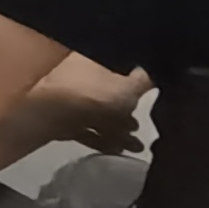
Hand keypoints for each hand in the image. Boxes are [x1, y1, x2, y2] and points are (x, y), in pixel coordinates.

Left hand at [21, 59, 148, 156]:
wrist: (52, 116)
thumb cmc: (94, 94)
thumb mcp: (129, 87)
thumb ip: (145, 80)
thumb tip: (156, 71)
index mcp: (90, 57)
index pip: (117, 67)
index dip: (133, 83)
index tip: (147, 97)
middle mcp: (75, 72)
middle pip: (107, 93)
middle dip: (125, 113)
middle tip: (139, 127)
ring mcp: (64, 96)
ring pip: (97, 113)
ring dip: (117, 130)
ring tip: (135, 147)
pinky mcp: (59, 118)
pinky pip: (86, 128)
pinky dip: (102, 139)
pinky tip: (117, 149)